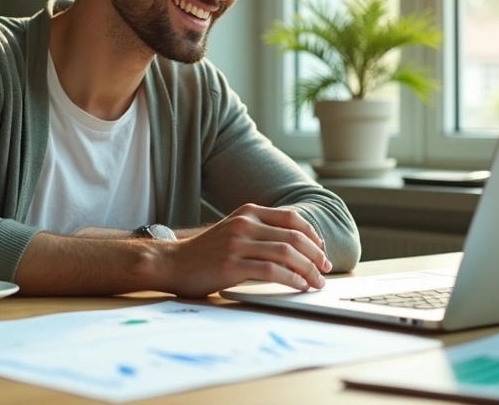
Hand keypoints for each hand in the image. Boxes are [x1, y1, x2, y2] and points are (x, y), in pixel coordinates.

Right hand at [162, 204, 332, 297]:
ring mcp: (237, 243)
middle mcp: (244, 224)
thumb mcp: (234, 231)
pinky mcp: (232, 265)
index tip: (322, 251)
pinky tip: (299, 286)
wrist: (172, 263)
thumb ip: (260, 232)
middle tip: (325, 269)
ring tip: (316, 282)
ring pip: (286, 253)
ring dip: (308, 270)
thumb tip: (296, 247)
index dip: (313, 235)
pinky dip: (291, 279)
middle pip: (294, 237)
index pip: (292, 218)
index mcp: (248, 212)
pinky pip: (272, 271)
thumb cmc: (206, 252)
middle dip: (316, 255)